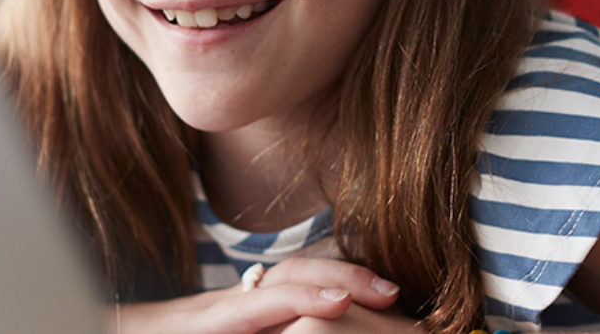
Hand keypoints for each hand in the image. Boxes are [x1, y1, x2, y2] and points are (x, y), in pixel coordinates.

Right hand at [103, 257, 401, 333]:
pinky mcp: (201, 325)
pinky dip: (294, 302)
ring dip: (332, 282)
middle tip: (398, 292)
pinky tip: (330, 306)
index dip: (345, 282)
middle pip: (299, 273)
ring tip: (377, 292)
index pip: (299, 284)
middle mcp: (232, 304)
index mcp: (242, 313)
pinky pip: (250, 309)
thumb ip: (271, 326)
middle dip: (351, 275)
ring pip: (281, 284)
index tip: (393, 297)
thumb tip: (319, 321)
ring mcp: (215, 313)